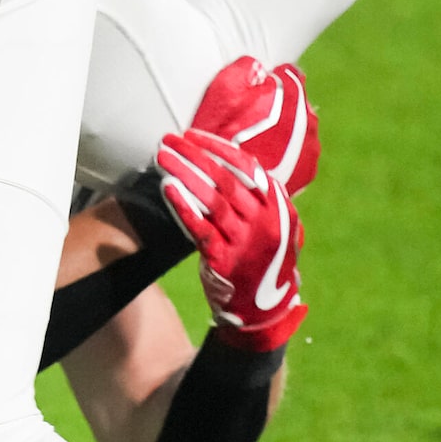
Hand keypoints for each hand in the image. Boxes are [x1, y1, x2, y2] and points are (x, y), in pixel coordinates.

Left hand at [157, 127, 305, 350]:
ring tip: (162, 158)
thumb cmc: (261, 257)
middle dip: (194, 155)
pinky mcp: (225, 259)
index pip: (247, 166)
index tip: (192, 135)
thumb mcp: (273, 222)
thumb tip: (224, 158)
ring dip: (184, 174)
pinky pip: (200, 227)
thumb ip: (256, 195)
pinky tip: (167, 188)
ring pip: (212, 199)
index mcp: (278, 206)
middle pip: (225, 179)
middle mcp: (265, 220)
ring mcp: (246, 241)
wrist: (264, 307)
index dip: (217, 148)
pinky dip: (183, 206)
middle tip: (168, 140)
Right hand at [188, 56, 317, 194]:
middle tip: (248, 120)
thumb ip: (244, 67)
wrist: (224, 185)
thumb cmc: (219, 134)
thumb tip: (257, 66)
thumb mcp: (222, 88)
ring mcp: (310, 147)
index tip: (252, 91)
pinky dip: (284, 155)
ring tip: (254, 144)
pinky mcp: (306, 172)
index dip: (270, 80)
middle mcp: (309, 119)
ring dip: (282, 132)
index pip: (289, 74)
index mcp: (292, 94)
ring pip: (298, 130)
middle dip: (278, 107)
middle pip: (295, 103)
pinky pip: (297, 156)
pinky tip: (262, 160)